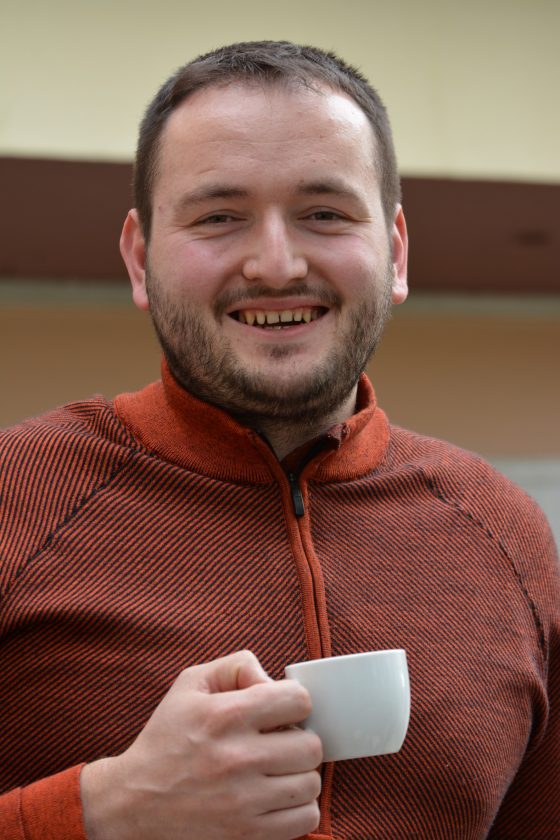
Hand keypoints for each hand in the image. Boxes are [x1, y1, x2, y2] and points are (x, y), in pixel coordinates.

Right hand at [81, 650, 321, 839]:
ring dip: (300, 775)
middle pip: (311, 745)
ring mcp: (243, 802)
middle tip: (280, 743)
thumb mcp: (190, 685)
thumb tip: (272, 680)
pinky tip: (277, 797)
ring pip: (311, 784)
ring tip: (278, 771)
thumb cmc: (166, 738)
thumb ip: (236, 667)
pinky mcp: (246, 835)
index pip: (298, 700)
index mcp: (225, 716)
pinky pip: (304, 820)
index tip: (281, 711)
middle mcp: (237, 758)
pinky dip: (298, 808)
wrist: (132, 801)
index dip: (294, 702)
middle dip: (299, 739)